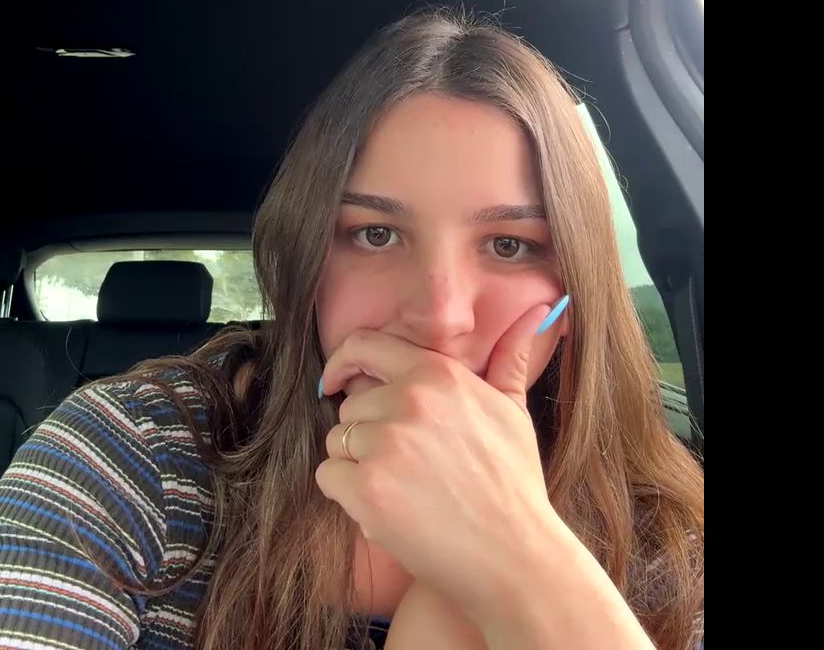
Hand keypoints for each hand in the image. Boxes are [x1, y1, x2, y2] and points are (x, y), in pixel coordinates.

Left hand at [315, 302, 562, 615]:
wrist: (516, 557)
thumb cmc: (514, 483)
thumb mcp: (513, 411)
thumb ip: (510, 358)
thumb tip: (540, 311)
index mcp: (436, 375)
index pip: (363, 346)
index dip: (342, 363)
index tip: (335, 382)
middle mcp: (407, 401)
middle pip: (349, 405)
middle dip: (365, 432)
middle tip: (404, 463)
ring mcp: (385, 444)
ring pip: (336, 441)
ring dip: (356, 464)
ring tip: (400, 486)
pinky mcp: (367, 489)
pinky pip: (328, 476)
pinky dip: (346, 493)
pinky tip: (383, 506)